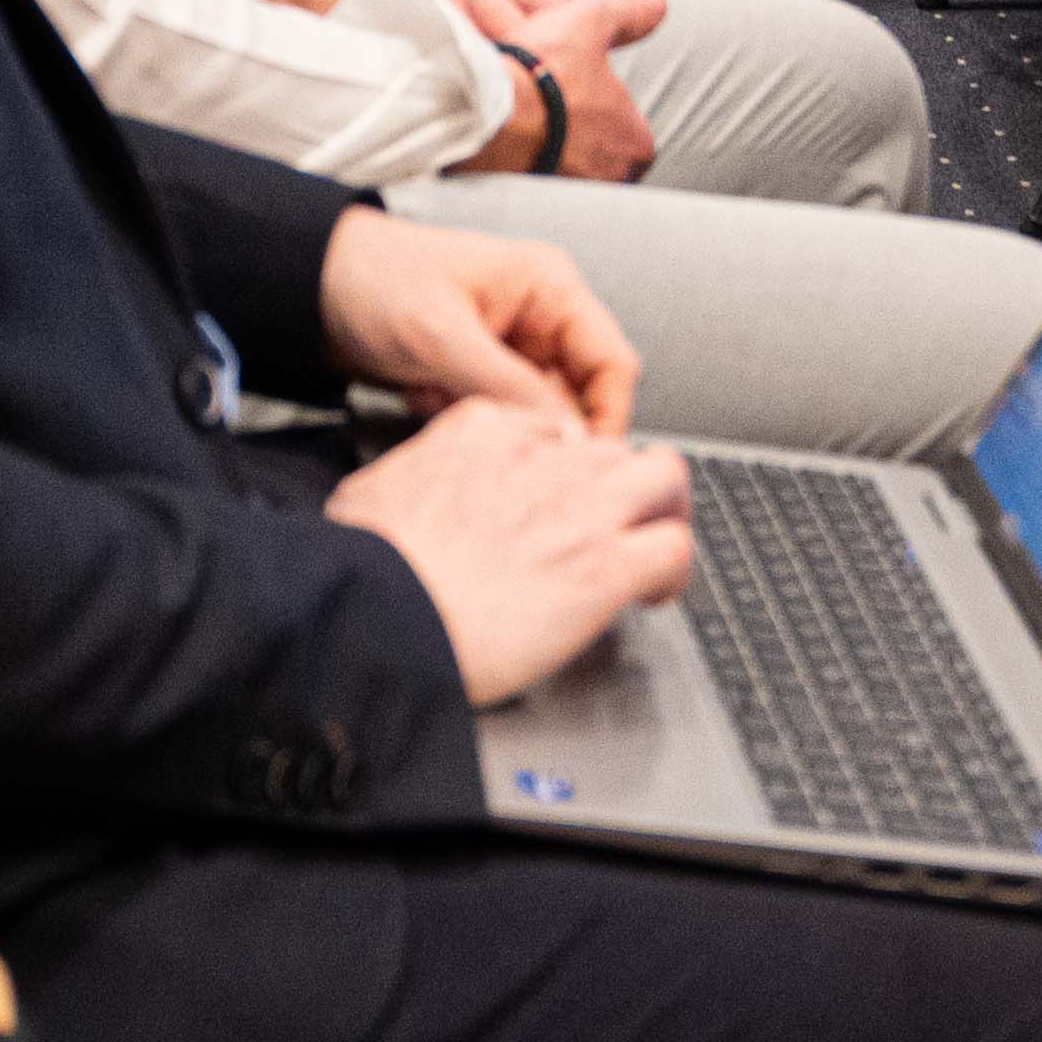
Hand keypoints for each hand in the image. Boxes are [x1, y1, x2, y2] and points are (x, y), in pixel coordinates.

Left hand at [318, 204, 641, 433]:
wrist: (310, 286)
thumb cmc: (375, 281)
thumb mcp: (443, 336)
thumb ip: (509, 388)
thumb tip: (565, 438)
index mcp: (550, 289)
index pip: (613, 364)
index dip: (605, 418)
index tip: (580, 465)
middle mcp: (541, 319)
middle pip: (576, 398)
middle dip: (530, 423)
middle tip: (484, 427)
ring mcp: (511, 349)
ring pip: (533, 415)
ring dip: (491, 423)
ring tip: (435, 392)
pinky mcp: (480, 374)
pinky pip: (497, 418)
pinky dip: (464, 420)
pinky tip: (421, 393)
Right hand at [325, 401, 692, 705]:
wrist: (379, 611)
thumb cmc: (368, 564)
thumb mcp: (373, 488)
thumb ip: (412, 478)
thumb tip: (405, 499)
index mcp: (483, 431)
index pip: (551, 429)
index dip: (561, 469)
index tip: (557, 499)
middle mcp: (544, 458)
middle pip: (615, 447)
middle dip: (622, 484)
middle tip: (616, 522)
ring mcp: (583, 508)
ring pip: (666, 478)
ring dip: (664, 512)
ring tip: (651, 547)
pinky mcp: (606, 566)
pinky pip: (674, 549)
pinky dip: (673, 572)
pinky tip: (653, 594)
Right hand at [489, 0, 673, 179]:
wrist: (486, 111)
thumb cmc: (541, 73)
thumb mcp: (591, 23)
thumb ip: (629, 14)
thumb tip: (655, 2)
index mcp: (635, 145)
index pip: (633, 128)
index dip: (607, 102)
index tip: (582, 86)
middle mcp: (608, 179)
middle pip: (601, 150)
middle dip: (580, 128)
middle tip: (553, 99)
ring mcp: (569, 193)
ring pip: (568, 167)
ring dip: (551, 144)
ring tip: (528, 115)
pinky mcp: (530, 198)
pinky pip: (534, 179)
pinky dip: (524, 160)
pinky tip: (509, 136)